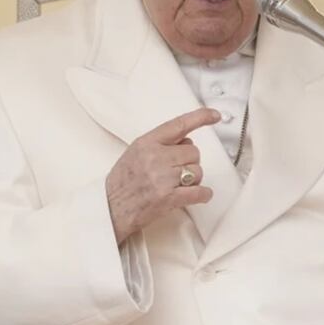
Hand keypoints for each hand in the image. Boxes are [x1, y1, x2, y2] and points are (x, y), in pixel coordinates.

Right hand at [105, 107, 220, 242]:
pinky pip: (199, 192)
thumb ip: (160, 143)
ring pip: (197, 171)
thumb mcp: (135, 152)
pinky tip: (200, 194)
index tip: (214, 115)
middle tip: (175, 172)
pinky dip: (203, 194)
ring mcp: (162, 178)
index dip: (200, 117)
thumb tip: (186, 140)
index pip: (179, 124)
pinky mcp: (169, 198)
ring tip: (175, 185)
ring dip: (192, 179)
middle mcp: (155, 157)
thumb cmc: (122, 182)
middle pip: (193, 152)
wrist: (110, 208)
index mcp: (146, 142)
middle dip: (189, 162)